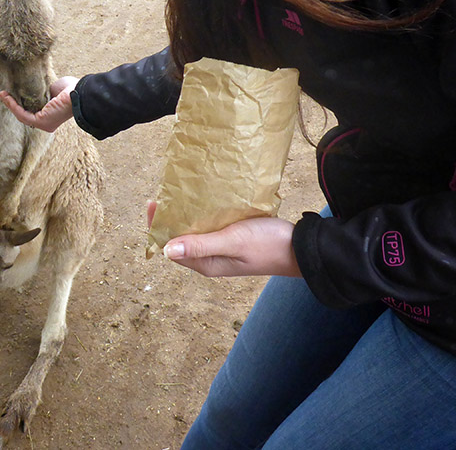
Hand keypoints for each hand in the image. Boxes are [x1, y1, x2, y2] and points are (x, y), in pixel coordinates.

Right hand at [0, 76, 77, 132]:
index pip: (31, 110)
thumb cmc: (72, 89)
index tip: (11, 92)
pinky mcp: (40, 121)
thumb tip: (34, 86)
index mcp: (51, 115)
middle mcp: (46, 122)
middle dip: (12, 104)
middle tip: (2, 94)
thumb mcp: (53, 88)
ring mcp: (43, 124)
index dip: (20, 102)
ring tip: (1, 94)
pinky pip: (22, 114)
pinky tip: (6, 97)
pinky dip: (13, 106)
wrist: (80, 93)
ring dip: (10, 104)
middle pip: (24, 113)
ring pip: (21, 114)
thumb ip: (43, 89)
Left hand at [147, 201, 300, 277]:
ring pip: (195, 231)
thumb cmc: (267, 245)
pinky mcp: (232, 239)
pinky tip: (204, 200)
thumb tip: (165, 250)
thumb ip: (200, 245)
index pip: (170, 246)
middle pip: (180, 238)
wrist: (301, 248)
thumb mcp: (232, 241)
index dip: (159, 227)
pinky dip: (204, 214)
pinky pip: (210, 227)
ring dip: (187, 215)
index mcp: (206, 264)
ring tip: (182, 193)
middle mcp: (209, 259)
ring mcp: (221, 249)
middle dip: (171, 218)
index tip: (154, 203)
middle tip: (167, 193)